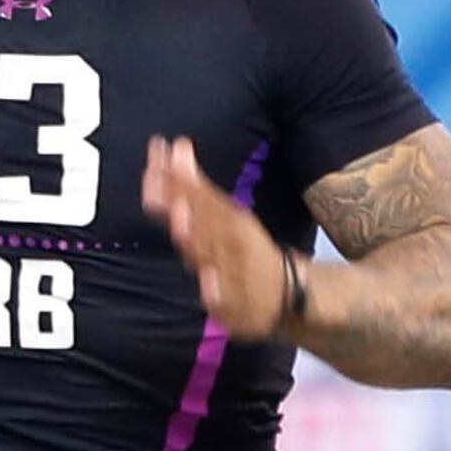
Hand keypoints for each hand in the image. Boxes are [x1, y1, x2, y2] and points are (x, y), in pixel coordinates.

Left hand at [144, 136, 292, 338]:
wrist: (291, 297)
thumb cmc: (246, 253)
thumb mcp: (226, 218)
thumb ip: (196, 190)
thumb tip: (175, 150)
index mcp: (226, 219)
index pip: (197, 191)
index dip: (177, 171)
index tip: (159, 147)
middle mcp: (229, 241)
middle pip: (200, 214)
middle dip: (180, 194)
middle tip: (159, 173)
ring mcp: (233, 272)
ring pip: (211, 253)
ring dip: (195, 235)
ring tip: (179, 218)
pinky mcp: (235, 303)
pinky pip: (224, 297)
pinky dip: (215, 289)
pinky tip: (207, 282)